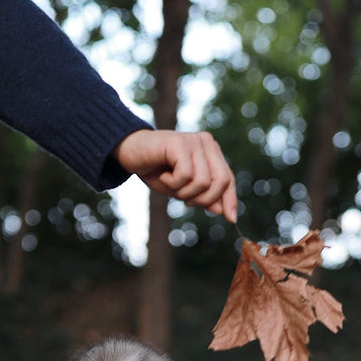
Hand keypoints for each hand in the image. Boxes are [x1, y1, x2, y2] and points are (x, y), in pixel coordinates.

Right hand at [114, 129, 236, 220]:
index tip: (231, 219)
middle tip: (185, 201)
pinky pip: (185, 176)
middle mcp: (206, 142)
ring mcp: (194, 141)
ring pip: (203, 182)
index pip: (228, 178)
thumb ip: (202, 197)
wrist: (130, 153)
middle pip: (221, 181)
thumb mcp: (182, 189)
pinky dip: (172, 183)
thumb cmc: (157, 170)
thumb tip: (222, 210)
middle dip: (204, 199)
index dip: (230, 199)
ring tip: (169, 184)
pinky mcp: (180, 143)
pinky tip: (162, 175)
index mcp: (211, 151)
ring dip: (184, 192)